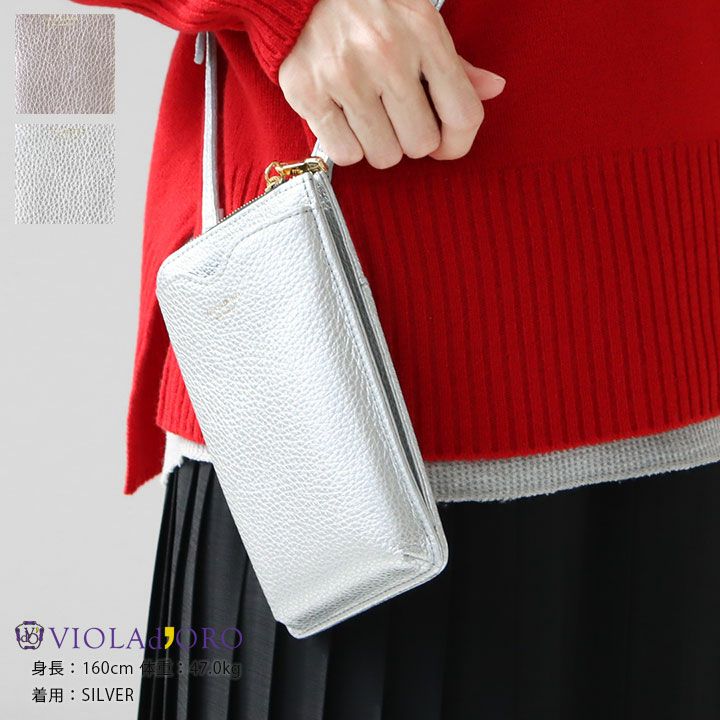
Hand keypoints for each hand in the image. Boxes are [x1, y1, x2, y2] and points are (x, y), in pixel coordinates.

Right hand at [278, 0, 504, 168]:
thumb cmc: (367, 9)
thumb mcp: (418, 23)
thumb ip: (454, 64)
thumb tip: (493, 89)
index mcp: (424, 33)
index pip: (463, 115)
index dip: (457, 143)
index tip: (443, 144)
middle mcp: (387, 53)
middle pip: (421, 144)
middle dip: (410, 139)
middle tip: (394, 117)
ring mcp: (345, 75)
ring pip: (384, 156)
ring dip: (378, 145)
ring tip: (366, 116)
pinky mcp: (309, 93)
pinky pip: (346, 154)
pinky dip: (347, 146)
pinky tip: (342, 119)